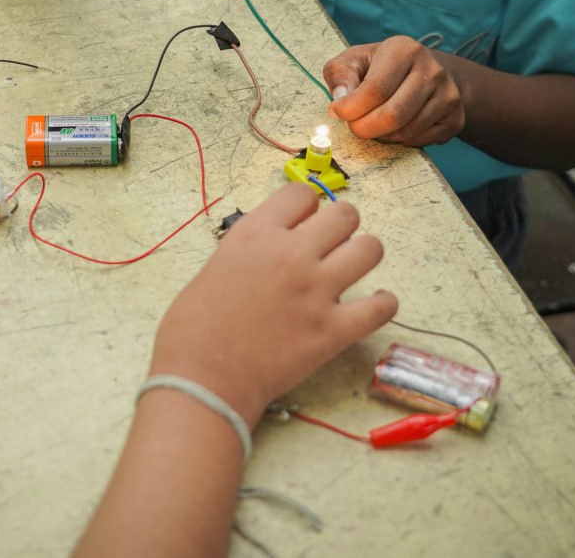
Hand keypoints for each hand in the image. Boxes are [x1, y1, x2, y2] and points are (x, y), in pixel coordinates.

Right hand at [149, 183, 396, 425]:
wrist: (202, 379)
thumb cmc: (192, 328)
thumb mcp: (215, 266)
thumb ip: (249, 250)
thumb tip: (270, 251)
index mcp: (256, 234)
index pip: (301, 194)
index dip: (305, 208)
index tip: (303, 224)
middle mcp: (291, 254)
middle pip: (345, 215)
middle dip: (341, 226)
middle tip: (331, 245)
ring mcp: (317, 291)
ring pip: (370, 249)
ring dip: (364, 256)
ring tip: (352, 269)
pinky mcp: (333, 330)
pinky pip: (381, 307)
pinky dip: (382, 305)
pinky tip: (371, 306)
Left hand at [325, 35, 465, 146]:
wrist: (424, 72)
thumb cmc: (382, 67)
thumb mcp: (355, 60)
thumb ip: (340, 75)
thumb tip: (340, 98)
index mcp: (405, 50)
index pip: (376, 89)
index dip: (351, 108)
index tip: (337, 112)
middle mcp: (432, 70)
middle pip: (393, 115)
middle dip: (364, 128)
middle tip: (353, 127)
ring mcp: (448, 94)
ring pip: (405, 132)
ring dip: (381, 135)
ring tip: (373, 123)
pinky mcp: (455, 118)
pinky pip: (420, 141)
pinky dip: (400, 141)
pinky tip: (394, 127)